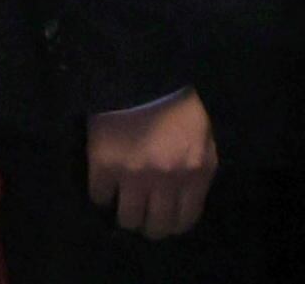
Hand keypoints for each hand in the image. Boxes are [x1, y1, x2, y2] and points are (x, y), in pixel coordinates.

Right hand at [85, 91, 213, 240]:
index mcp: (198, 169)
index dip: (173, 225)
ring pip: (127, 219)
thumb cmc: (181, 104)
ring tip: (125, 201)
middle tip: (143, 215)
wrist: (146, 76)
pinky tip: (108, 183)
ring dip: (126, 213)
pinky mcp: (104, 167)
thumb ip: (199, 167)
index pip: (185, 219)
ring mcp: (134, 175)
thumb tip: (187, 199)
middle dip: (149, 225)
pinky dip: (102, 195)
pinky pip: (99, 199)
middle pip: (155, 227)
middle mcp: (168, 178)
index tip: (165, 219)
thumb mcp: (205, 135)